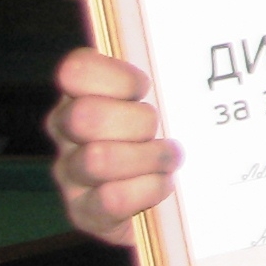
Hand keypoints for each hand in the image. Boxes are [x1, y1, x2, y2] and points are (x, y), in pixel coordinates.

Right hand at [47, 47, 177, 241]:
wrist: (163, 200)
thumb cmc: (163, 135)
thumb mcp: (160, 100)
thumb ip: (159, 77)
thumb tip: (201, 52)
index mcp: (78, 93)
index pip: (75, 70)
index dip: (117, 77)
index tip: (145, 89)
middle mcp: (64, 131)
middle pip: (86, 116)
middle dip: (137, 123)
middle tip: (160, 131)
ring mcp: (70, 173)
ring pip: (98, 159)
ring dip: (147, 158)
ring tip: (170, 160)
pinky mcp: (83, 213)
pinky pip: (111, 200)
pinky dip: (147, 190)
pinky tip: (164, 185)